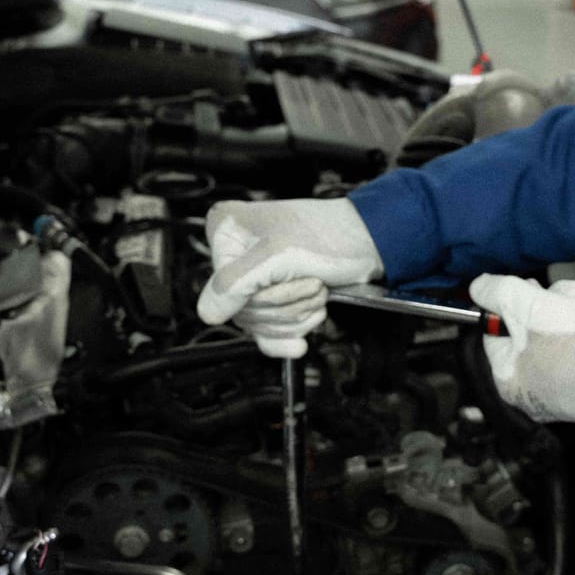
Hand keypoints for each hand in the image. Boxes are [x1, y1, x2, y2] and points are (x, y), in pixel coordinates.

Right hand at [196, 198, 383, 357]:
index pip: (221, 289)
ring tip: (316, 288)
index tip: (282, 274)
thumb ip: (234, 285)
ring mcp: (254, 279)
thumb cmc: (328, 235)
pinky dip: (286, 338)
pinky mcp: (273, 297)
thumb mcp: (276, 256)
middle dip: (285, 303)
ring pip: (258, 324)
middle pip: (242, 310)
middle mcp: (233, 254)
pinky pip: (265, 335)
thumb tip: (207, 314)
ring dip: (295, 314)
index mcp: (225, 232)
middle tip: (309, 278)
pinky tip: (299, 343)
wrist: (367, 243)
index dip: (258, 292)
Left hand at [469, 275, 574, 425]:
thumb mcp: (536, 308)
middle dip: (564, 300)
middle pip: (537, 323)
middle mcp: (541, 387)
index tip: (529, 288)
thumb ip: (501, 293)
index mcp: (514, 379)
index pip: (496, 329)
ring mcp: (574, 384)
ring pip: (572, 324)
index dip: (513, 300)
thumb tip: (480, 287)